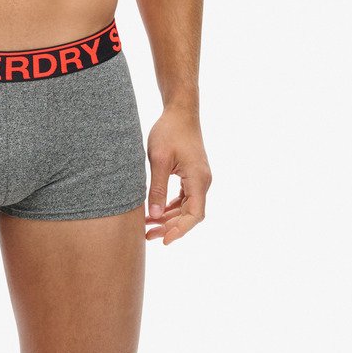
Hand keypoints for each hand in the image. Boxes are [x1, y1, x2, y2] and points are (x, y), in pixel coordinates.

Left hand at [144, 105, 211, 243]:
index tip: (164, 240)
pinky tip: (156, 212)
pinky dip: (171, 207)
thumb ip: (157, 188)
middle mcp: (203, 182)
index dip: (180, 230)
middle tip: (148, 235)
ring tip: (148, 227)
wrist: (180, 111)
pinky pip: (184, 197)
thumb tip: (154, 216)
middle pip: (190, 214)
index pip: (195, 215)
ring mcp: (199, 178)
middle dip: (170, 227)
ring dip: (169, 218)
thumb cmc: (169, 131)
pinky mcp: (192, 174)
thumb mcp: (159, 159)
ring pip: (186, 207)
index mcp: (198, 179)